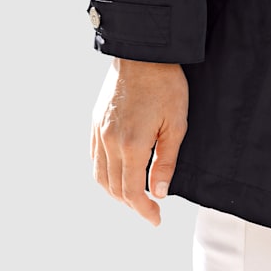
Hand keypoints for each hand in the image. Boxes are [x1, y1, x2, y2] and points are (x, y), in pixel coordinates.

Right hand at [91, 58, 188, 225]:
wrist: (143, 52)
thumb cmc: (165, 84)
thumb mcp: (176, 123)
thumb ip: (166, 161)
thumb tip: (158, 193)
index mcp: (131, 144)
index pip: (131, 192)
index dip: (143, 210)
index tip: (155, 218)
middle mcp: (109, 141)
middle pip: (113, 188)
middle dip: (131, 204)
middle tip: (148, 208)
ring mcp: (99, 131)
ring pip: (100, 175)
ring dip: (115, 191)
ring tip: (133, 195)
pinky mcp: (95, 121)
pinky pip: (94, 157)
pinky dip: (104, 173)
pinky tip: (117, 172)